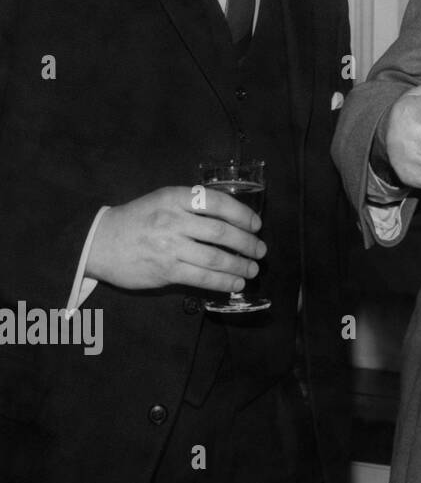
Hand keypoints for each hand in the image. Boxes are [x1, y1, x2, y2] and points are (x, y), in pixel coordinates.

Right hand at [85, 186, 265, 293]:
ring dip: (240, 266)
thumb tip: (232, 220)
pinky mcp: (166, 271)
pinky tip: (235, 283)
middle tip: (260, 250)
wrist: (98, 242)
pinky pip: (203, 278)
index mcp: (176, 198)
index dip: (243, 215)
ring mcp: (170, 247)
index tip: (256, 225)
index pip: (219, 203)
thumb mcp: (163, 199)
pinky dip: (224, 282)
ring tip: (252, 270)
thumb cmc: (137, 219)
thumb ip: (193, 205)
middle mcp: (174, 221)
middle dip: (248, 244)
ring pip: (216, 258)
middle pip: (223, 233)